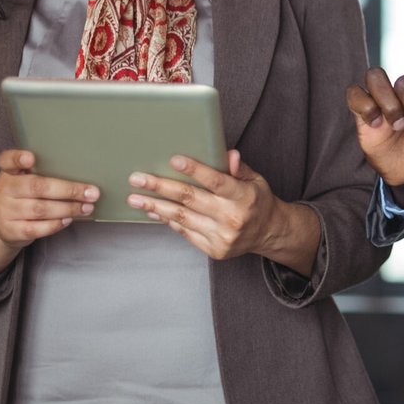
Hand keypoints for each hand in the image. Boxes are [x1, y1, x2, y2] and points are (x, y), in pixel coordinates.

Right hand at [0, 149, 98, 284]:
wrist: (4, 226)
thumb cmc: (24, 196)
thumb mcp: (27, 179)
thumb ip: (45, 171)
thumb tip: (83, 171)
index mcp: (8, 172)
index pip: (7, 160)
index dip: (18, 158)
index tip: (31, 158)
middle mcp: (4, 189)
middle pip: (37, 187)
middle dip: (69, 190)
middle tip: (91, 193)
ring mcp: (5, 210)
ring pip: (40, 209)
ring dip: (68, 208)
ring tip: (86, 207)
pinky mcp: (10, 230)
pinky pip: (36, 228)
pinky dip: (55, 224)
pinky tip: (68, 219)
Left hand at [125, 150, 318, 273]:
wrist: (268, 233)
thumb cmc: (257, 201)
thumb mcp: (255, 180)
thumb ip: (239, 168)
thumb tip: (228, 154)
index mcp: (244, 196)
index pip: (217, 181)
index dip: (195, 170)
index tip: (174, 160)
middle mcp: (232, 217)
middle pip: (191, 199)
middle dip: (161, 187)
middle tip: (138, 179)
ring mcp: (221, 236)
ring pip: (182, 218)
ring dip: (155, 206)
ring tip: (135, 198)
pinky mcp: (213, 249)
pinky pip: (185, 232)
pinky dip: (168, 221)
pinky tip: (154, 212)